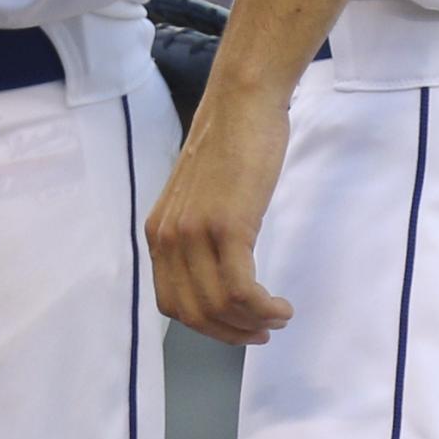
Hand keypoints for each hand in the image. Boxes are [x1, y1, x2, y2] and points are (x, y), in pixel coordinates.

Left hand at [145, 85, 296, 344]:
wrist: (242, 105)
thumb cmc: (230, 148)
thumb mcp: (199, 199)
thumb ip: (197, 237)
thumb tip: (215, 276)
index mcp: (158, 233)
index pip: (172, 304)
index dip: (207, 326)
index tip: (238, 327)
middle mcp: (168, 237)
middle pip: (193, 313)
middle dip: (230, 334)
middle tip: (262, 332)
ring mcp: (195, 232)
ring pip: (217, 307)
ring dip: (252, 323)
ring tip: (278, 316)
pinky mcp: (227, 226)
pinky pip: (240, 290)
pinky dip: (262, 308)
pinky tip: (281, 305)